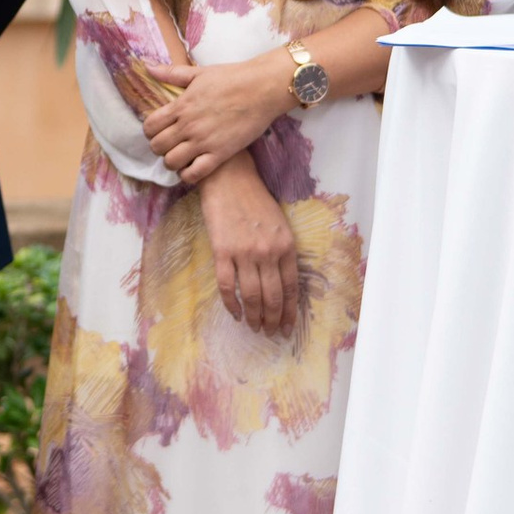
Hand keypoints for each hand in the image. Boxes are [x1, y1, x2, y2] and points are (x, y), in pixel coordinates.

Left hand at [141, 52, 291, 185]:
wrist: (263, 89)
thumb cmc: (233, 78)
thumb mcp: (199, 73)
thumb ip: (172, 73)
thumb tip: (147, 66)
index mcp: (181, 105)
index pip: (150, 126)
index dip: (150, 130)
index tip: (159, 130)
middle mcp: (188, 125)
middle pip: (157, 146)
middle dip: (159, 147)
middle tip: (170, 144)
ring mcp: (203, 141)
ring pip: (171, 162)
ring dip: (173, 161)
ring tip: (181, 156)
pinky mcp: (220, 154)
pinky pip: (194, 174)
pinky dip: (189, 174)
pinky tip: (193, 167)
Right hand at [197, 160, 299, 334]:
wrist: (229, 179)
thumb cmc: (255, 200)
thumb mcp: (280, 224)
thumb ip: (283, 251)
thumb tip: (283, 284)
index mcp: (286, 245)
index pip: (291, 288)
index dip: (290, 312)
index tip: (288, 327)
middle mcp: (268, 252)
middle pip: (273, 297)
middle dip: (273, 320)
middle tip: (271, 333)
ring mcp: (244, 253)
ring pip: (252, 296)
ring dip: (254, 317)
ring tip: (254, 328)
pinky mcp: (222, 251)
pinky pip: (227, 286)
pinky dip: (231, 303)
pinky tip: (235, 313)